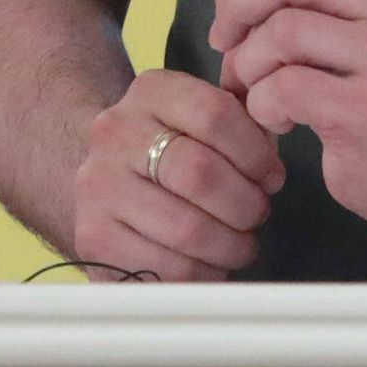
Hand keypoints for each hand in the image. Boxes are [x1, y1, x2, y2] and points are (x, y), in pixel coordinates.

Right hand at [68, 68, 281, 279]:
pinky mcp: (94, 239)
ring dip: (230, 246)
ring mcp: (98, 187)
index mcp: (151, 93)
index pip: (215, 114)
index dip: (256, 154)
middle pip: (201, 174)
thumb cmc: (172, 153)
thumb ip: (243, 124)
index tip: (270, 177)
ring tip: (238, 243)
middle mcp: (115, 134)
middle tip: (256, 215)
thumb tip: (273, 150)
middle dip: (246, 205)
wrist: (104, 182)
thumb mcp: (201, 119)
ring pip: (188, 229)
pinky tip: (208, 262)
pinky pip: (167, 268)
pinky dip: (202, 273)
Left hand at [210, 0, 366, 234]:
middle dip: (240, 6)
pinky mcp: (366, 108)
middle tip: (225, 39)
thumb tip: (230, 6)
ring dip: (248, 69)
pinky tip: (279, 125)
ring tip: (257, 94)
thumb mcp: (355, 44)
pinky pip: (282, 89)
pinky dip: (263, 109)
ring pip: (279, 36)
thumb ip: (305, 12)